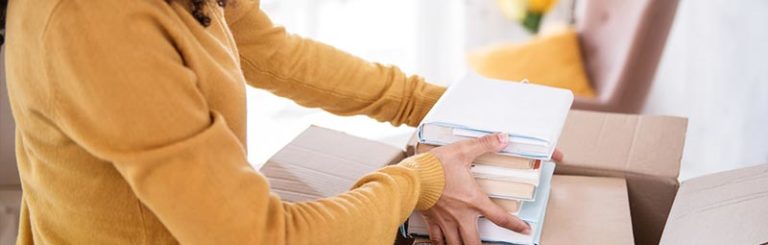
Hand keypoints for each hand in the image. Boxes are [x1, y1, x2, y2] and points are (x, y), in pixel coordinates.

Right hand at [421, 134, 562, 244]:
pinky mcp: (431, 220)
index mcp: (473, 200)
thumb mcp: (462, 150)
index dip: (515, 226)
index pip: (500, 217)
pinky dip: (440, 243)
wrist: (411, 178)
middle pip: (474, 243)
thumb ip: (484, 144)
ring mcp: (445, 221)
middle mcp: (460, 215)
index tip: (523, 230)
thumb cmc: (434, 167)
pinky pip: (436, 239)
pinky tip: (442, 243)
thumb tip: (502, 138)